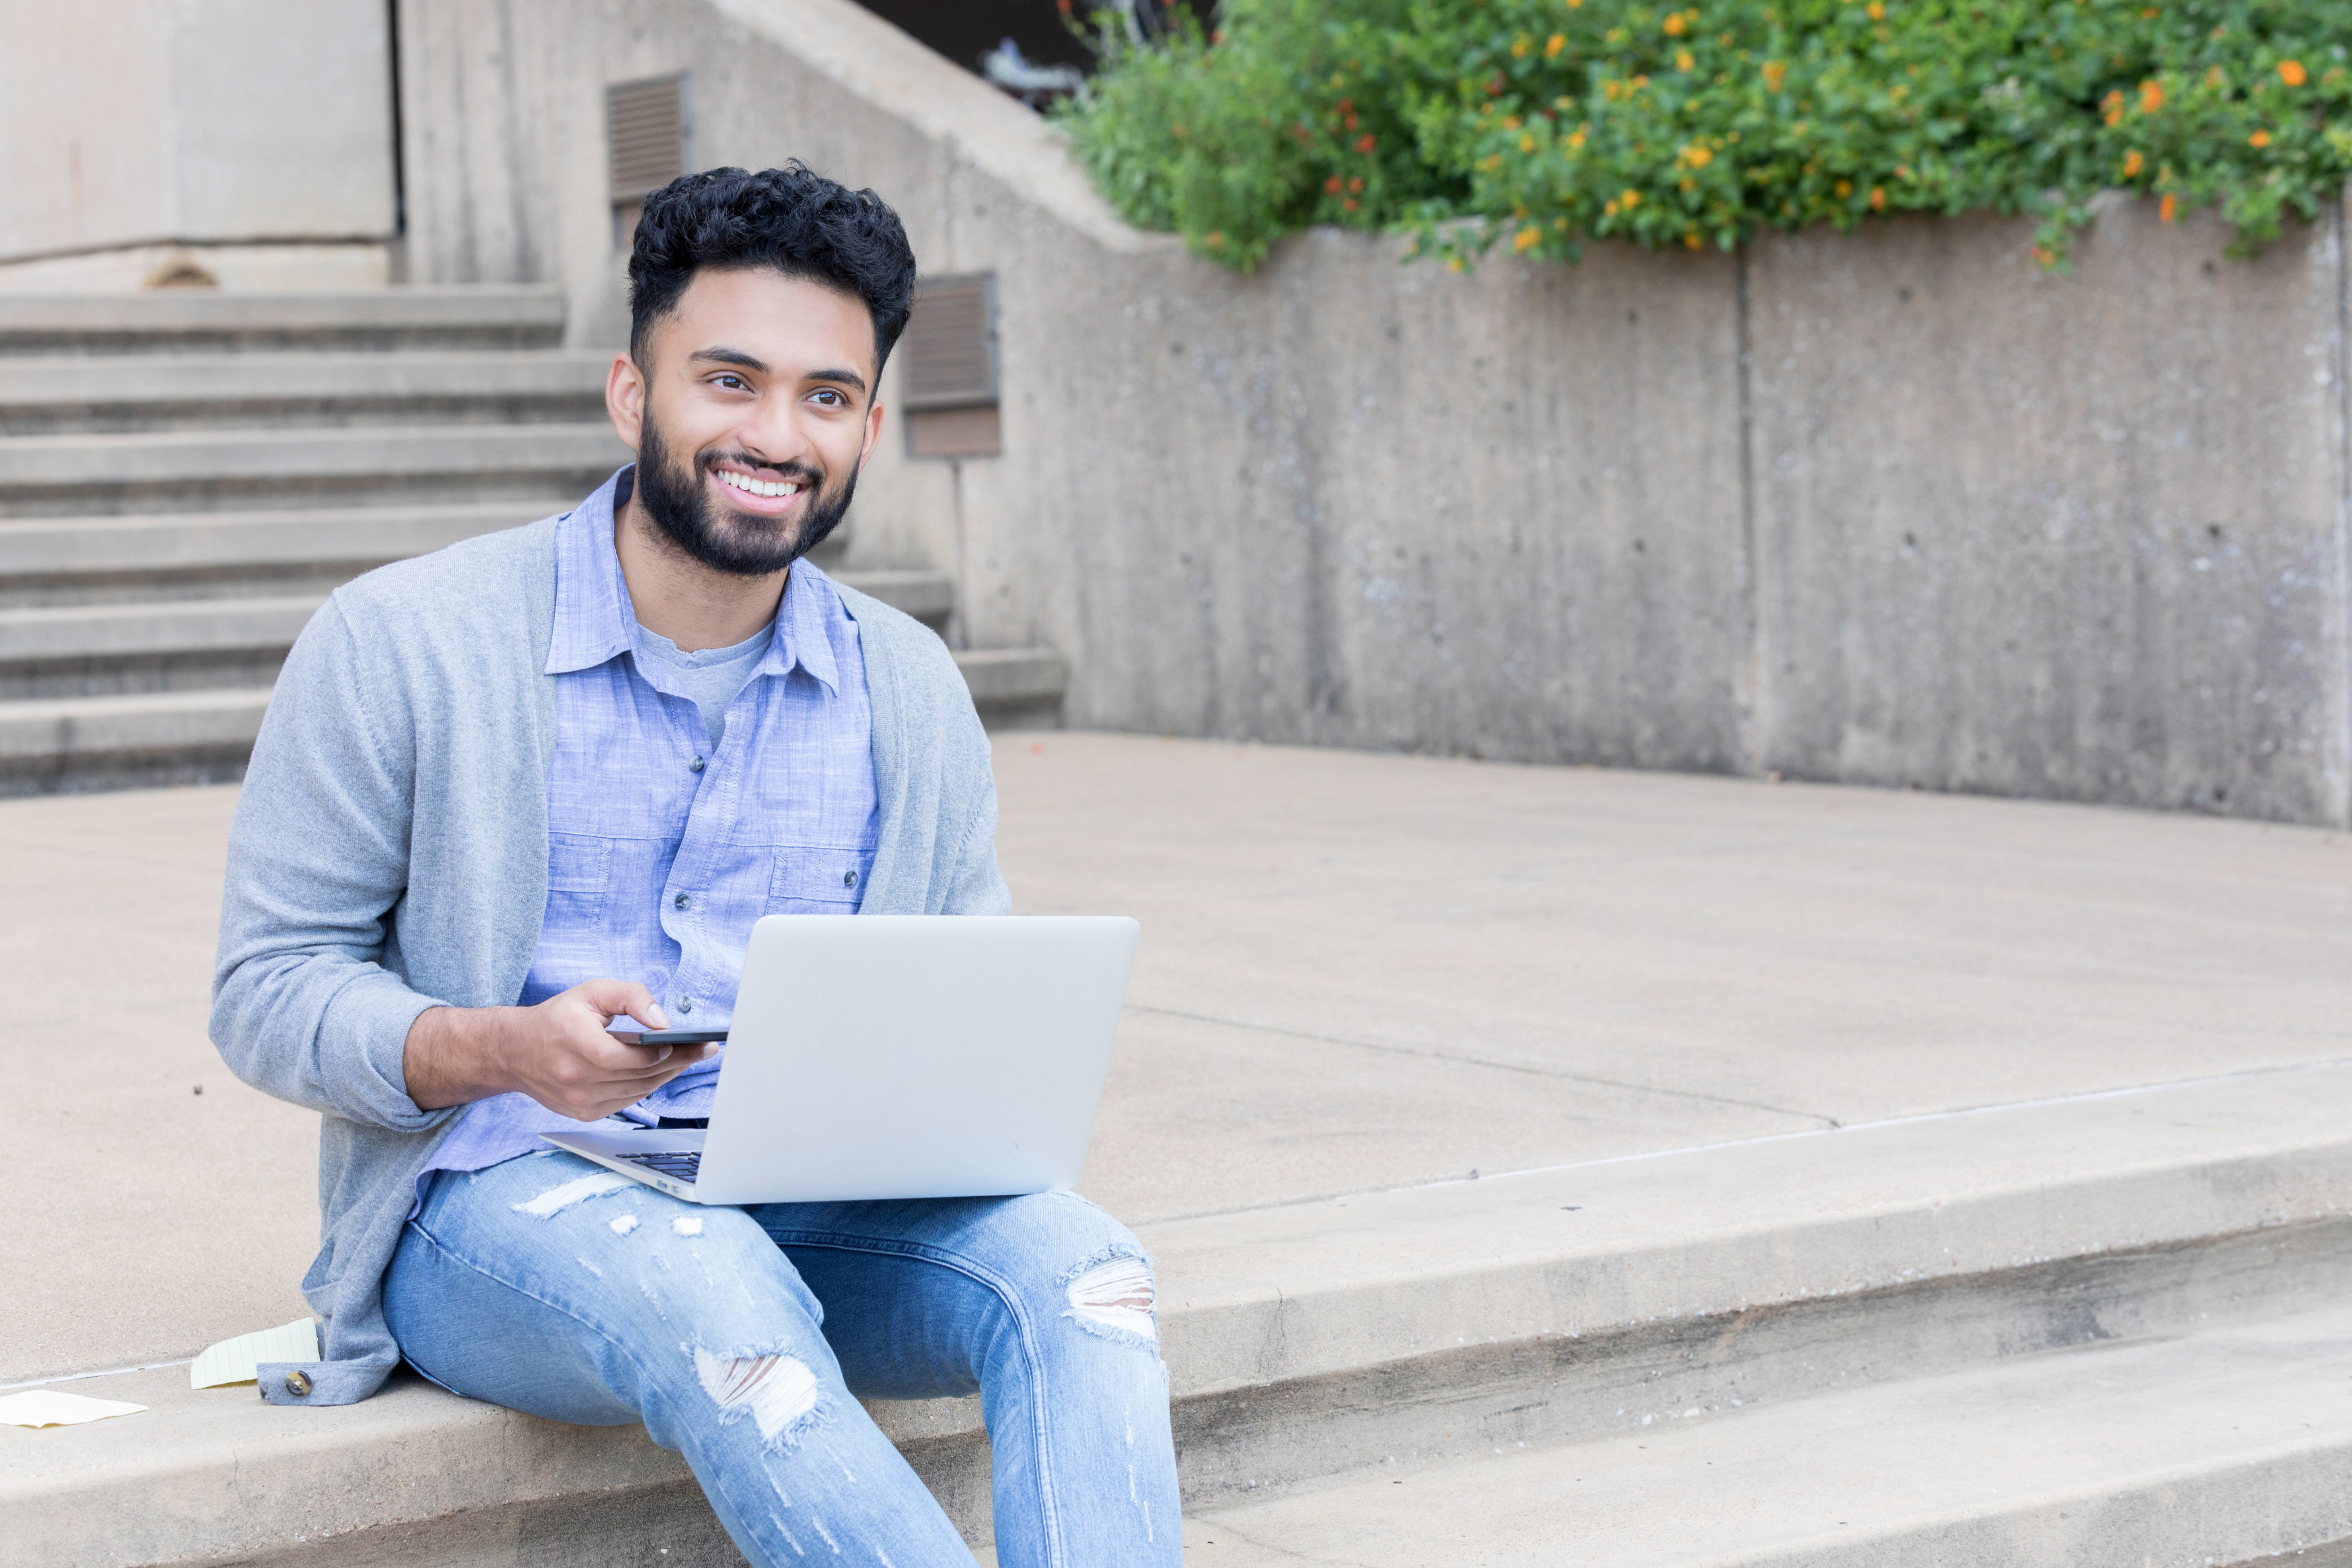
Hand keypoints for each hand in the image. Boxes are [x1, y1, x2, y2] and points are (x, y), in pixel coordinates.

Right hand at [403, 979, 716, 1120]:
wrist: (515, 1052)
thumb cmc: (558, 1018)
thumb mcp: (592, 992)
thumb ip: (631, 997)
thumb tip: (663, 1022)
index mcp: (576, 1044)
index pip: (632, 1058)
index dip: (665, 1052)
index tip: (695, 1042)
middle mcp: (576, 1078)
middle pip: (642, 1077)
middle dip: (679, 1062)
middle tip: (705, 1050)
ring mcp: (579, 1101)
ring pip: (639, 1092)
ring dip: (666, 1076)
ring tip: (688, 1058)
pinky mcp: (583, 1113)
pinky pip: (627, 1102)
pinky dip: (645, 1087)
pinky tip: (657, 1072)